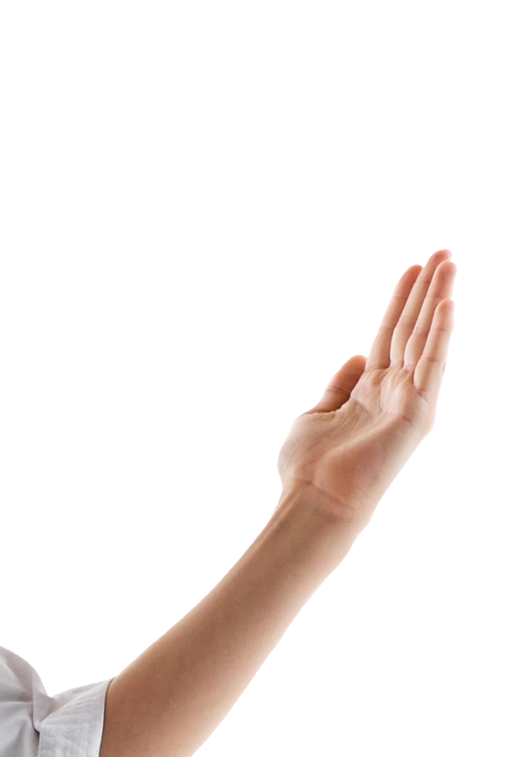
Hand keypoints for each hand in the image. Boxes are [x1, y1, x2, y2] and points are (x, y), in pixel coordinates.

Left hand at [275, 249, 457, 524]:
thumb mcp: (317, 415)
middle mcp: (394, 392)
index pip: (391, 335)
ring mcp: (408, 402)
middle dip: (427, 292)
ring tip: (448, 265)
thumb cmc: (309, 469)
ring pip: (425, 340)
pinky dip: (439, 336)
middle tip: (443, 254)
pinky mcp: (417, 414)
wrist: (315, 501)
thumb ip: (339, 385)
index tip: (412, 269)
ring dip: (437, 301)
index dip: (401, 302)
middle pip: (413, 330)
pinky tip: (447, 305)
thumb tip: (359, 357)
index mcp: (370, 391)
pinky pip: (431, 366)